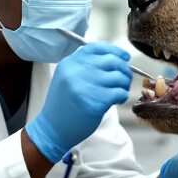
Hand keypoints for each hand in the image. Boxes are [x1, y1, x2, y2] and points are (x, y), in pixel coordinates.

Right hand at [25, 43, 131, 162]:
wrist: (52, 129)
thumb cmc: (63, 104)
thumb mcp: (67, 77)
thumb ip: (85, 66)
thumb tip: (115, 60)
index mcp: (70, 63)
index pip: (98, 48)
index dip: (115, 51)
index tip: (124, 57)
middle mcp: (77, 71)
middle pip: (112, 61)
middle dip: (124, 69)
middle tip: (125, 78)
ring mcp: (86, 87)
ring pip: (119, 77)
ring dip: (124, 84)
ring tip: (120, 91)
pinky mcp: (95, 102)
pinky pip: (119, 93)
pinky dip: (122, 96)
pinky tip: (117, 100)